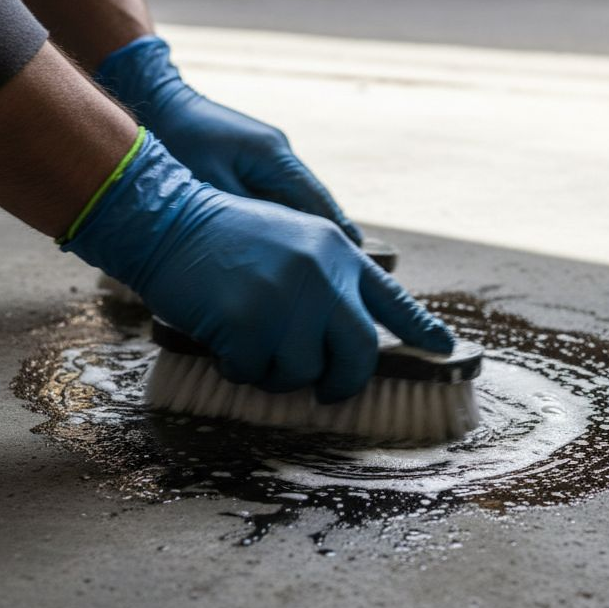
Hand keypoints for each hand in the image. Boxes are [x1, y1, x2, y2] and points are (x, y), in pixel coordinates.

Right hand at [63, 131, 452, 401]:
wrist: (165, 217)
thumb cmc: (222, 237)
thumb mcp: (290, 240)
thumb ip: (327, 279)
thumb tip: (350, 337)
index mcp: (337, 251)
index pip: (391, 298)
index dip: (419, 328)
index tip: (443, 348)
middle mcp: (322, 274)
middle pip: (359, 353)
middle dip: (344, 381)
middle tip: (326, 390)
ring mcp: (287, 298)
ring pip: (303, 373)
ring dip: (275, 372)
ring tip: (250, 341)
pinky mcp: (249, 322)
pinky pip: (254, 373)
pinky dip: (237, 368)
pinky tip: (222, 337)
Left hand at [96, 35, 363, 244]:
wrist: (158, 102)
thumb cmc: (178, 142)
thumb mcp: (209, 184)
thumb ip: (243, 212)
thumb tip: (273, 242)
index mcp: (273, 155)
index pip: (316, 200)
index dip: (337, 230)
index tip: (357, 256)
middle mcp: (278, 151)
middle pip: (312, 200)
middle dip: (327, 233)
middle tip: (345, 268)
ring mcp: (267, 152)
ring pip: (295, 198)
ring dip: (304, 227)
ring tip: (320, 262)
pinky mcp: (253, 157)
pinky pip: (276, 193)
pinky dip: (283, 217)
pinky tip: (285, 242)